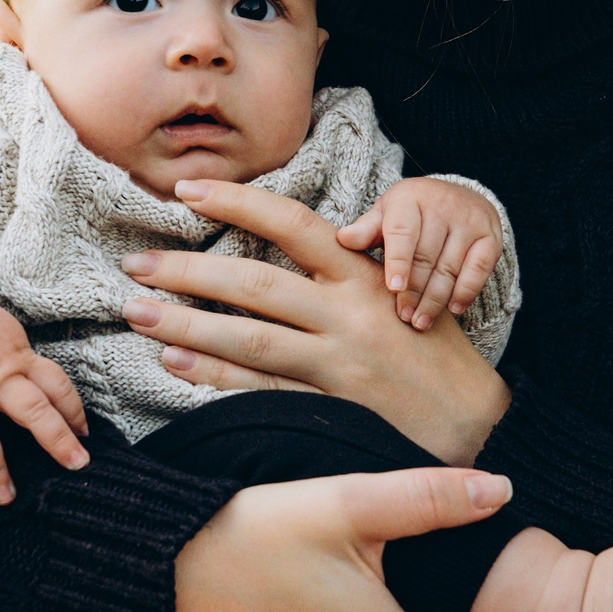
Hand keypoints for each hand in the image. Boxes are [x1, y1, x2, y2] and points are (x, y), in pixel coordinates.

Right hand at [0, 277, 88, 503]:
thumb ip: (20, 363)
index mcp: (17, 356)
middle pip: (35, 411)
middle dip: (59, 441)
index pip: (57, 385)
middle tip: (78, 465)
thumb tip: (44, 395)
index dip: (74, 411)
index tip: (85, 434)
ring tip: (7, 498)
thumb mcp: (3, 333)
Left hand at [121, 179, 511, 464]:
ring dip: (187, 323)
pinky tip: (176, 363)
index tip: (184, 190)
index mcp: (364, 273)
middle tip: (134, 264)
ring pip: (249, 338)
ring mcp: (340, 363)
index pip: (289, 223)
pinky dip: (215, 375)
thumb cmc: (432, 350)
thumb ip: (347, 266)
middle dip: (187, 271)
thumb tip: (284, 239)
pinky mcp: (333, 409)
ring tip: (136, 312)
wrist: (478, 421)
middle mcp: (349, 313)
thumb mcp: (401, 290)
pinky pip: (262, 390)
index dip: (234, 200)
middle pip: (254, 284)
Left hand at [337, 178, 503, 329]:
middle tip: (403, 317)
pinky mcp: (491, 237)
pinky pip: (479, 270)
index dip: (398, 261)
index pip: (403, 232)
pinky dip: (465, 292)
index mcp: (410, 198)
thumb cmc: (410, 214)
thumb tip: (342, 240)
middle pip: (426, 256)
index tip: (394, 289)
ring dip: (435, 299)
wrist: (458, 196)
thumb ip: (366, 230)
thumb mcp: (386, 215)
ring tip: (421, 323)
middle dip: (414, 291)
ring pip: (451, 267)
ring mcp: (470, 220)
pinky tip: (452, 310)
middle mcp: (442, 205)